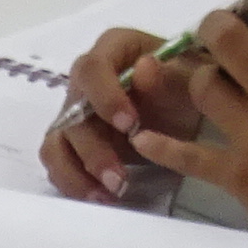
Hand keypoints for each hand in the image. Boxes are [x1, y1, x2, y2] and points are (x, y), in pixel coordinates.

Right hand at [41, 24, 209, 202]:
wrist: (188, 107)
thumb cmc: (189, 85)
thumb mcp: (190, 77)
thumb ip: (168, 74)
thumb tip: (143, 67)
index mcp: (111, 50)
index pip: (91, 69)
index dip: (104, 98)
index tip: (130, 125)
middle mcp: (84, 80)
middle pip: (70, 114)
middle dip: (93, 151)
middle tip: (119, 179)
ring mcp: (74, 112)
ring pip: (57, 143)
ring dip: (76, 174)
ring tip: (108, 195)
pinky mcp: (72, 142)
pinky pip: (58, 163)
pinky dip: (74, 183)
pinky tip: (100, 197)